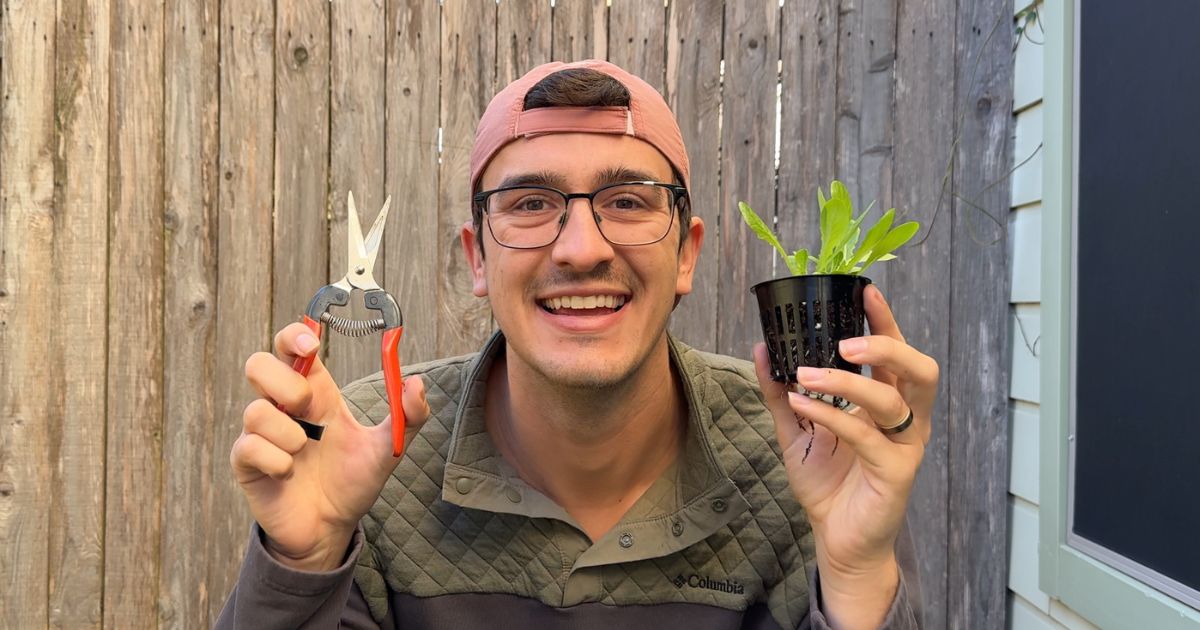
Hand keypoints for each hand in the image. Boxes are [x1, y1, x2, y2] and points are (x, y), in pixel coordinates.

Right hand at [231, 322, 430, 570]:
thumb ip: (409, 416)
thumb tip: (417, 382)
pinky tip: (289, 473)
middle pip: (258, 364)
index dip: (294, 336)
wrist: (331, 528)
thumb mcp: (388, 448)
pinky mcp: (247, 463)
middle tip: (308, 406)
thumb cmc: (353, 482)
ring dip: (287, 433)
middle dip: (284, 382)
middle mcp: (284, 408)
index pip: (292, 347)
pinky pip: (248, 447)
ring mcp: (263, 434)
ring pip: (255, 410)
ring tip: (304, 452)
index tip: (311, 344)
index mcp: (316, 394)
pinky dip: (275, 460)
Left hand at [753, 284, 937, 625]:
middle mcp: (904, 420)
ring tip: (808, 374)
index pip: (897, 353)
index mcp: (888, 403)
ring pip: (894, 400)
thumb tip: (761, 349)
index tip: (865, 290)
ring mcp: (903, 446)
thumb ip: (780, 392)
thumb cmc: (827, 485)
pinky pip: (865, 435)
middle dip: (887, 346)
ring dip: (849, 381)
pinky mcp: (894, 473)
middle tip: (846, 342)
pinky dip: (831, 415)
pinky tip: (801, 404)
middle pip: (919, 369)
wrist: (837, 540)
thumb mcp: (795, 432)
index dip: (887, 320)